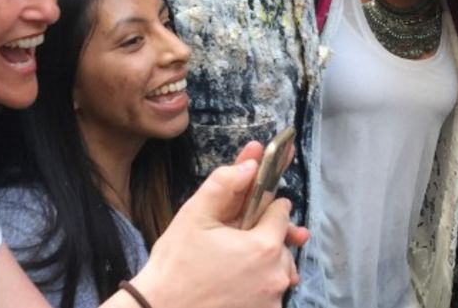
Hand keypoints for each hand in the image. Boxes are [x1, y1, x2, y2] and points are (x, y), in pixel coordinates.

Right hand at [129, 143, 301, 307]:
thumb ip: (224, 183)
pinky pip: (270, 292)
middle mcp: (276, 275)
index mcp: (264, 246)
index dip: (262, 204)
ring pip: (278, 268)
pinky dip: (258, 285)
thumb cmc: (176, 265)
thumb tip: (250, 163)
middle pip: (281, 241)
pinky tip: (232, 282)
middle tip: (234, 237)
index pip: (281, 211)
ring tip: (231, 262)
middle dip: (262, 234)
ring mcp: (273, 300)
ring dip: (263, 261)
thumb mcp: (194, 215)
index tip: (247, 207)